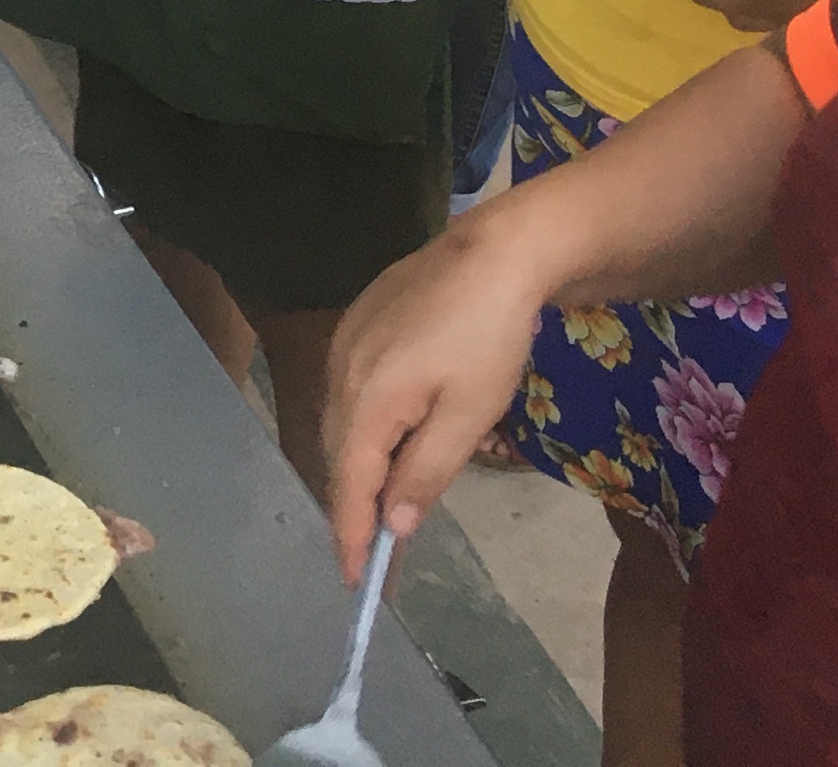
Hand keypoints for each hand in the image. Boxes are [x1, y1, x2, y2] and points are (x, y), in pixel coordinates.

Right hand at [322, 210, 555, 585]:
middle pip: (342, 458)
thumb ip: (426, 473)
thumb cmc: (489, 338)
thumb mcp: (470, 415)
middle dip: (357, 512)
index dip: (352, 538)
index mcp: (366, 401)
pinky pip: (352, 393)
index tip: (357, 586)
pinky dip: (367, 430)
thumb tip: (392, 526)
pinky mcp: (358, 324)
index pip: (350, 486)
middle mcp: (341, 372)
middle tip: (379, 560)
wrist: (496, 250)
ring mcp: (345, 343)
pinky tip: (391, 440)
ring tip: (386, 508)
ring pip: (345, 425)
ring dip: (363, 470)